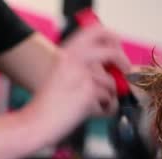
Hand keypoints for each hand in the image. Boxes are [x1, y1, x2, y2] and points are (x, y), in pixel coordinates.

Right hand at [22, 25, 130, 144]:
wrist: (36, 122)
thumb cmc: (48, 105)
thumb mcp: (62, 76)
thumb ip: (84, 68)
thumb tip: (111, 69)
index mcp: (67, 53)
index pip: (96, 32)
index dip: (112, 38)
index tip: (118, 48)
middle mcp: (75, 61)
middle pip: (112, 53)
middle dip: (123, 63)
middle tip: (125, 72)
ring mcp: (83, 77)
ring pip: (112, 84)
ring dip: (108, 97)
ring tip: (93, 105)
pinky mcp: (89, 95)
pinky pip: (109, 103)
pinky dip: (104, 111)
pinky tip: (90, 114)